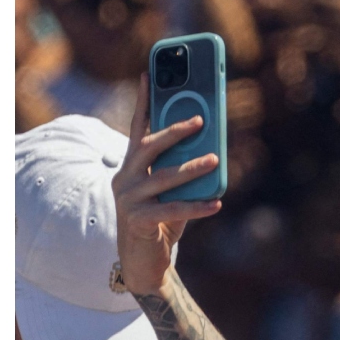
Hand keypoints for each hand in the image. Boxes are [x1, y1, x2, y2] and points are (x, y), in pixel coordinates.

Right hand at [110, 79, 223, 297]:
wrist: (143, 265)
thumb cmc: (160, 224)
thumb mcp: (170, 193)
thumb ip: (181, 172)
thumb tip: (213, 153)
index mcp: (130, 167)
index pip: (136, 128)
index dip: (143, 102)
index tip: (148, 74)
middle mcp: (124, 179)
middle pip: (148, 147)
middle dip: (174, 131)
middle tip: (200, 120)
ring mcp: (127, 200)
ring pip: (163, 177)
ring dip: (192, 167)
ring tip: (215, 160)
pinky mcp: (137, 221)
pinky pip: (171, 209)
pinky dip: (196, 206)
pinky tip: (216, 203)